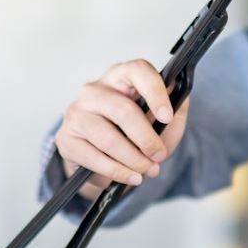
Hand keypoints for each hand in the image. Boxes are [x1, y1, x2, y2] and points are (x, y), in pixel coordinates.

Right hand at [54, 59, 190, 200]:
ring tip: (148, 170)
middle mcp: (94, 89)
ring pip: (108, 137)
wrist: (107, 162)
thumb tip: (181, 95)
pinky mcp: (66, 138)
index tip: (168, 116)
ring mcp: (76, 112)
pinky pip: (93, 157)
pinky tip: (131, 177)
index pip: (137, 70)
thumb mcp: (163, 122)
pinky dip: (117, 171)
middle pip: (122, 110)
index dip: (155, 92)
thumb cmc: (136, 135)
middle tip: (159, 156)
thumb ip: (176, 108)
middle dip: (146, 138)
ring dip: (133, 159)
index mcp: (121, 76)